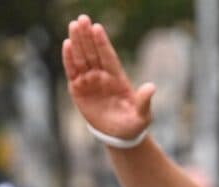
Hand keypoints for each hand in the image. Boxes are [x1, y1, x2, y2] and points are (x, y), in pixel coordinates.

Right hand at [62, 15, 154, 140]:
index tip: (98, 28)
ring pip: (82, 58)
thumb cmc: (134, 124)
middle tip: (82, 19)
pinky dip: (68, 59)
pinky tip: (67, 44)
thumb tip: (151, 87)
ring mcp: (90, 81)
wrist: (120, 136)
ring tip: (73, 25)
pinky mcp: (78, 89)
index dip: (103, 43)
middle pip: (94, 53)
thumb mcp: (142, 115)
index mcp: (118, 79)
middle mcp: (103, 76)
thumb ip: (144, 101)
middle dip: (87, 36)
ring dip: (77, 42)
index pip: (109, 57)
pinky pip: (72, 71)